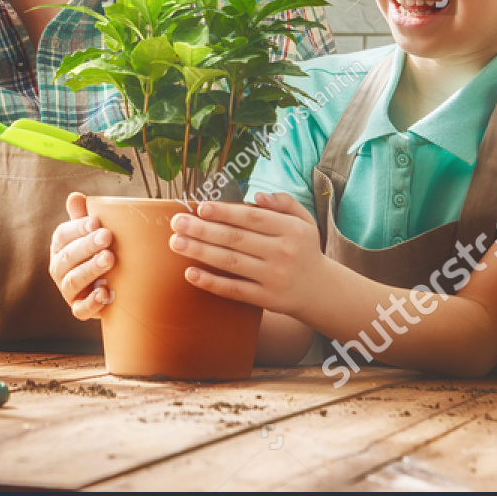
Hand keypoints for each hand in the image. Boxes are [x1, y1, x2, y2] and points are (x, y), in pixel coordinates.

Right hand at [49, 193, 113, 320]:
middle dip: (87, 246)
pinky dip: (91, 303)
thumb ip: (83, 217)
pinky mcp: (79, 309)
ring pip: (73, 281)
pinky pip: (80, 310)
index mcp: (60, 247)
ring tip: (109, 259)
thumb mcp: (92, 233)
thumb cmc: (98, 252)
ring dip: (90, 269)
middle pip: (68, 257)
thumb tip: (75, 196)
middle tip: (107, 236)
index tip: (96, 221)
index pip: (62, 236)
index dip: (77, 228)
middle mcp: (59, 269)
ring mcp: (68, 291)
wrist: (112, 284)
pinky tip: (104, 292)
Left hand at [172, 191, 326, 318]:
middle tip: (177, 222)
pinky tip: (190, 273)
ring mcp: (273, 277)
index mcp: (290, 229)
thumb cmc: (303, 248)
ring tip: (176, 243)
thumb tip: (257, 195)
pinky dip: (211, 282)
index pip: (252, 218)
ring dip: (200, 252)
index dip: (225, 212)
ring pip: (230, 262)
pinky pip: (234, 289)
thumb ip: (284, 202)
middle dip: (203, 229)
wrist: (320, 290)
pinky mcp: (265, 299)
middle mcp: (282, 252)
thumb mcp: (303, 220)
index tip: (200, 207)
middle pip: (236, 239)